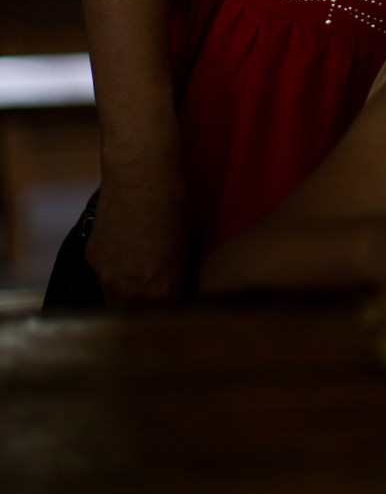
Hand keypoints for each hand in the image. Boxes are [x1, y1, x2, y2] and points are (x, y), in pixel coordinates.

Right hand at [85, 155, 190, 304]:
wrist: (139, 173)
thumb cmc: (174, 202)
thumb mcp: (187, 243)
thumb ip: (179, 275)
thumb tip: (181, 290)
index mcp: (162, 289)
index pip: (165, 319)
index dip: (171, 317)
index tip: (175, 310)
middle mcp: (131, 291)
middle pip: (136, 319)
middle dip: (147, 313)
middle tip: (157, 301)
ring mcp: (106, 277)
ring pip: (115, 303)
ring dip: (127, 299)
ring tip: (140, 281)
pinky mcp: (91, 260)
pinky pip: (102, 279)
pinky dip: (113, 275)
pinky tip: (124, 256)